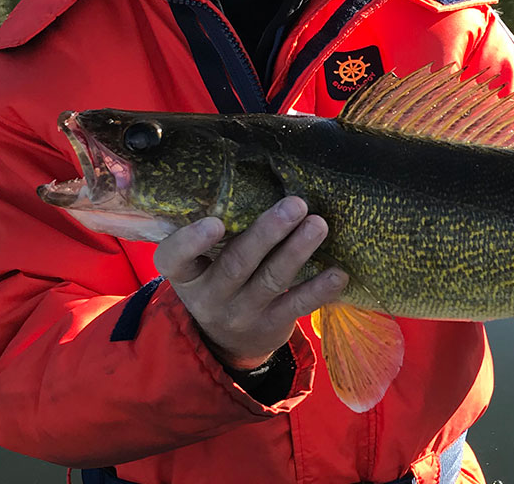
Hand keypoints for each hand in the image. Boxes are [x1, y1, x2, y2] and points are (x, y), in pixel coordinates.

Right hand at [153, 195, 347, 370]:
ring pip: (271, 280)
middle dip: (267, 233)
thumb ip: (212, 231)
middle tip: (295, 205)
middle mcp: (211, 296)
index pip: (175, 259)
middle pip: (237, 264)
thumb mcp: (201, 263)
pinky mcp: (272, 325)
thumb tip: (242, 173)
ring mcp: (243, 313)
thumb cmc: (216, 279)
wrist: (228, 341)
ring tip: (319, 225)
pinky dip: (319, 290)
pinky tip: (338, 273)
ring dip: (297, 251)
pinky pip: (297, 306)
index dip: (192, 241)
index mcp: (187, 274)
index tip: (215, 222)